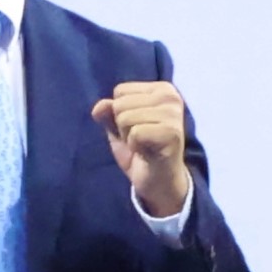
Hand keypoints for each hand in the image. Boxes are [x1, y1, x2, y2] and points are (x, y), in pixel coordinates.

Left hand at [95, 78, 195, 214]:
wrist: (158, 182)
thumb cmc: (141, 150)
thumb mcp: (118, 128)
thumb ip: (108, 113)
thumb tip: (98, 108)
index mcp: (162, 89)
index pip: (120, 90)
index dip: (120, 113)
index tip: (137, 127)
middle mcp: (171, 97)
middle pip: (121, 104)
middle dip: (123, 126)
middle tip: (141, 140)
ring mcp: (173, 114)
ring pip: (125, 118)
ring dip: (129, 137)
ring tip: (144, 145)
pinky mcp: (171, 133)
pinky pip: (135, 134)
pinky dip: (135, 147)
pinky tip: (148, 153)